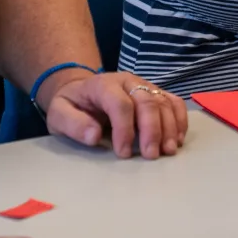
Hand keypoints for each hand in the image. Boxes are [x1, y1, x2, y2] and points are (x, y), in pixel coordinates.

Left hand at [43, 70, 187, 159]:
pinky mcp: (154, 92)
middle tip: (151, 156)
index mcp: (103, 85)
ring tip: (168, 151)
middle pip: (147, 101)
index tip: (123, 153)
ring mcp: (143, 85)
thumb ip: (72, 124)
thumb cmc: (72, 105)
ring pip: (163, 101)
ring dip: (169, 127)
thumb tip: (93, 136)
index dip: (125, 129)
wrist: (80, 90)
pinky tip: (177, 138)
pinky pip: (173, 101)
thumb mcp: (58, 114)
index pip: (120, 104)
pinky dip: (179, 119)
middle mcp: (127, 81)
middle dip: (152, 130)